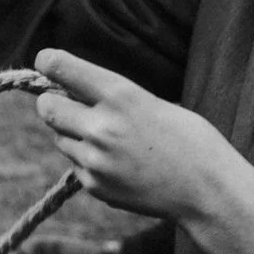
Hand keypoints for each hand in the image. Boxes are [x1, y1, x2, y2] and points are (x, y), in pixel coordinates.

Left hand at [32, 50, 253, 253]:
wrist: (207, 192)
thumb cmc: (192, 141)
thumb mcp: (155, 104)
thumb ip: (114, 98)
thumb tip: (76, 94)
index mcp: (121, 96)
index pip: (63, 69)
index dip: (49, 61)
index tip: (46, 61)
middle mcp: (101, 127)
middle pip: (47, 107)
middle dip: (54, 102)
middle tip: (68, 103)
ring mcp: (95, 160)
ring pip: (59, 137)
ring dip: (73, 133)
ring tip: (109, 139)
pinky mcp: (95, 186)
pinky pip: (75, 164)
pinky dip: (87, 160)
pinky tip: (119, 163)